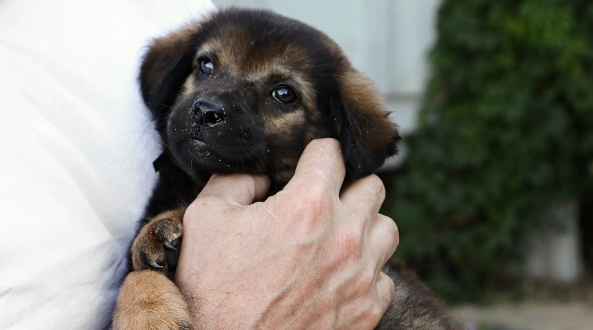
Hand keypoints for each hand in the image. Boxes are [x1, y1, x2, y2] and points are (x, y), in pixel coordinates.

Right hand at [175, 138, 398, 329]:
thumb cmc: (210, 290)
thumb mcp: (205, 218)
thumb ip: (236, 181)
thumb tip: (260, 175)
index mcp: (308, 206)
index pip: (333, 152)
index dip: (316, 154)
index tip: (307, 164)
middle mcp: (344, 238)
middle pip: (372, 186)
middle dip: (347, 187)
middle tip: (322, 200)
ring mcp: (360, 277)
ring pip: (387, 229)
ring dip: (364, 227)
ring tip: (335, 237)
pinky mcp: (365, 312)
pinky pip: (384, 279)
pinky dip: (366, 273)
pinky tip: (338, 276)